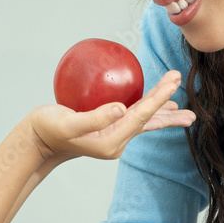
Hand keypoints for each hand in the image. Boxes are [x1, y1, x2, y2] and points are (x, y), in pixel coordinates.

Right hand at [29, 71, 194, 160]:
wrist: (37, 141)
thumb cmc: (48, 129)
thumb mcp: (68, 123)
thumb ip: (93, 118)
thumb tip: (120, 109)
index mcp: (111, 142)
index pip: (140, 116)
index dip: (159, 98)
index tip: (173, 81)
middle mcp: (117, 141)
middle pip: (148, 119)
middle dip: (167, 102)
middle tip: (180, 82)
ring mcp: (114, 137)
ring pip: (145, 122)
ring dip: (164, 114)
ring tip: (185, 114)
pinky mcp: (109, 130)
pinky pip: (134, 119)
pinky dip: (147, 111)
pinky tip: (152, 105)